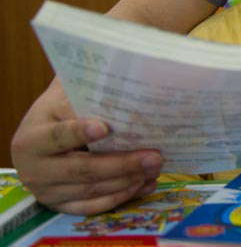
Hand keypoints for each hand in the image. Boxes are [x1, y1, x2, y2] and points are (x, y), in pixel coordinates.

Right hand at [11, 79, 163, 214]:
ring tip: (155, 169)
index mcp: (31, 138)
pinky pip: (93, 207)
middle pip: (81, 169)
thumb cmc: (62, 107)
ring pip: (91, 191)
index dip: (80, 133)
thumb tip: (126, 87)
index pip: (57, 137)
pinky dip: (121, 197)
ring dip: (127, 181)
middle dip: (122, 164)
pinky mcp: (61, 205)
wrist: (44, 131)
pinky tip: (144, 185)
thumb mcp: (67, 95)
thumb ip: (89, 93)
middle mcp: (33, 169)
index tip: (105, 127)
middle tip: (154, 156)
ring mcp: (46, 191)